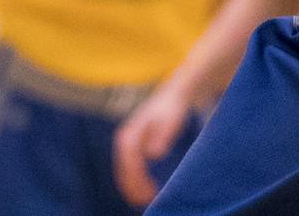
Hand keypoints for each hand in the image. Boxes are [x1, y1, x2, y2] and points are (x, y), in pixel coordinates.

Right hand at [113, 81, 193, 206]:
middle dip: (134, 189)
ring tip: (149, 201)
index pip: (129, 163)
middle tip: (149, 203)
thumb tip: (153, 154)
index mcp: (129, 134)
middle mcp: (124, 140)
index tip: (148, 193)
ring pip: (125, 173)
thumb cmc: (173, 107)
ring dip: (134, 188)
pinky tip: (148, 191)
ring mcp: (127, 145)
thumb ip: (163, 135)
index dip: (137, 180)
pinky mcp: (134, 149)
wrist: (174, 96)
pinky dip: (136, 182)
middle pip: (124, 171)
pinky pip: (131, 170)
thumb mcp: (170, 118)